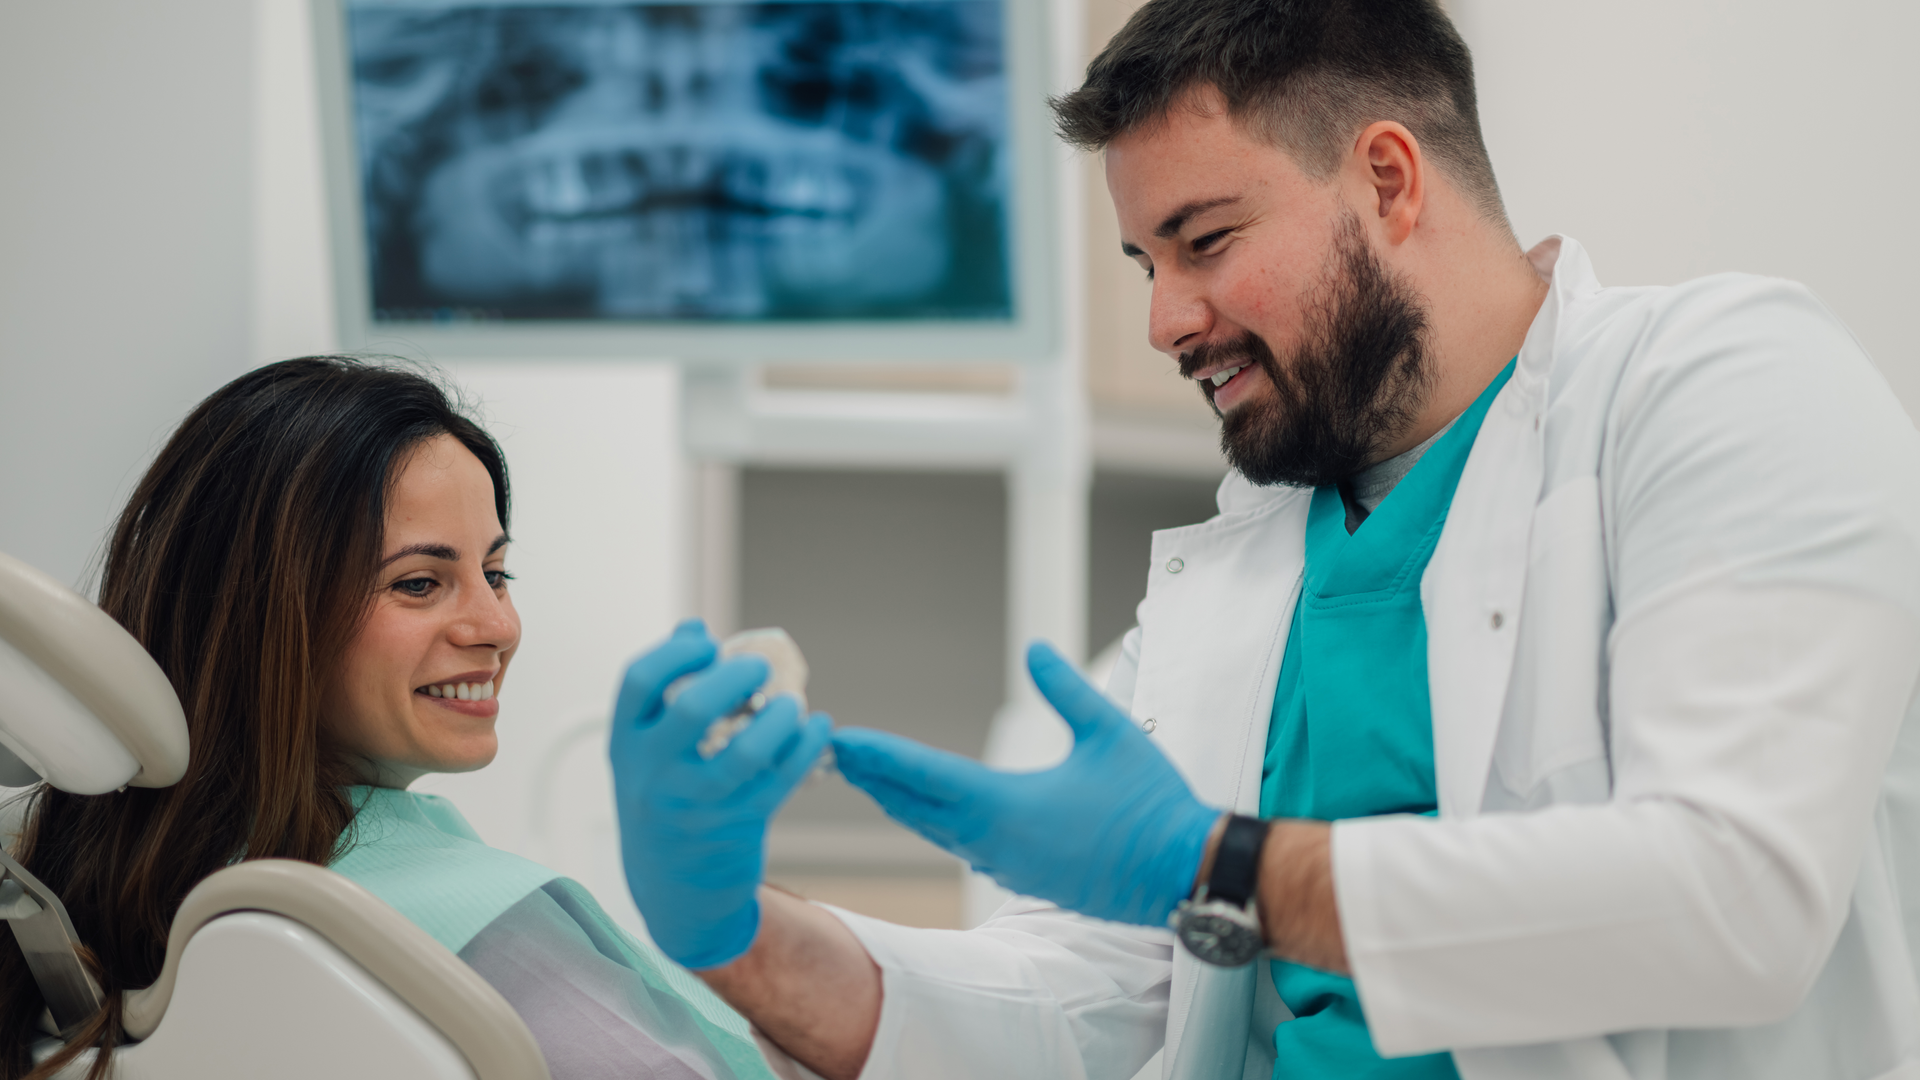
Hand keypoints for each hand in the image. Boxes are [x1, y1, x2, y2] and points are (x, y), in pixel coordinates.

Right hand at [611, 620, 832, 968]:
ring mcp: (694, 805)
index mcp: (626, 746)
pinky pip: (780, 781)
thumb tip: (691, 629)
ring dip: (780, 718)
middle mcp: (653, 775)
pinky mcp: (736, 826)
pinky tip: (817, 728)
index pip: (638, 682)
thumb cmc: (664, 802)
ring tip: (794, 703)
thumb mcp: (648, 752)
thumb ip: (666, 695)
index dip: (676, 652)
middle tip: (758, 668)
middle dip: (733, 676)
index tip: (707, 642)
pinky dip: (806, 748)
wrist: (673, 892)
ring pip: (746, 753)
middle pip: (692, 710)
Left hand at [831, 641, 1219, 926]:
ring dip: (897, 800)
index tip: (842, 739)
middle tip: (832, 752)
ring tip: (865, 776)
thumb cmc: (1151, 804)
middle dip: (873, 775)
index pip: (925, 774)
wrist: (1182, 875)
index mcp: (1007, 807)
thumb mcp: (1110, 733)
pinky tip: (924, 811)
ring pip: (935, 829)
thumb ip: (1065, 689)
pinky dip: (930, 821)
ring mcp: (1007, 864)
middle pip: (916, 805)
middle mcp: (994, 842)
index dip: (879, 754)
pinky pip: (960, 844)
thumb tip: (1034, 648)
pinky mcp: (1023, 876)